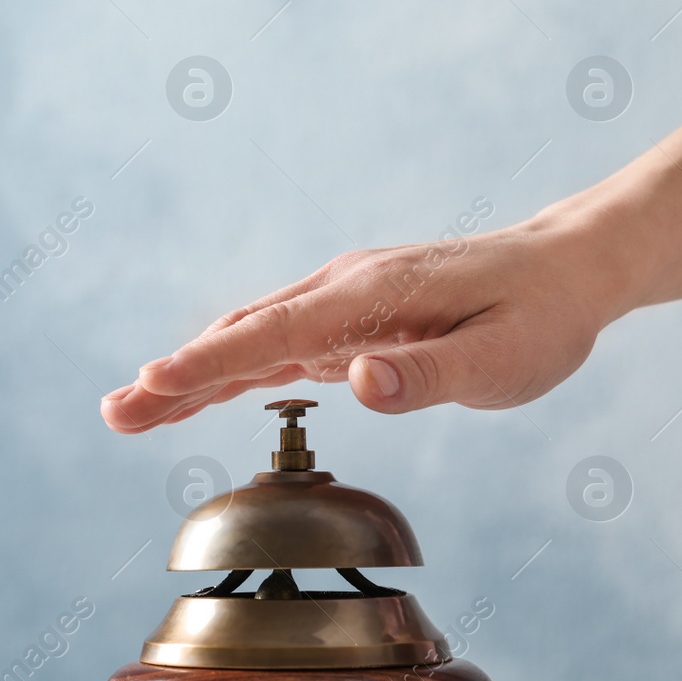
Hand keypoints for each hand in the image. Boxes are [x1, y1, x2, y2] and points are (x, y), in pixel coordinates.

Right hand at [99, 216, 626, 431]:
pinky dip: (227, 371)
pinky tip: (195, 393)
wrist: (566, 268)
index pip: (274, 334)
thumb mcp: (503, 360)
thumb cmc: (541, 316)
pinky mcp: (347, 318)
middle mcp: (342, 289)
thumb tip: (356, 380)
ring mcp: (340, 301)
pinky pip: (274, 346)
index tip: (153, 382)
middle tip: (115, 411)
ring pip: (248, 340)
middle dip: (175, 375)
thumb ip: (428, 372)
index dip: (210, 364)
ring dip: (189, 375)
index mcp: (372, 294)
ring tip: (131, 410)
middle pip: (241, 336)